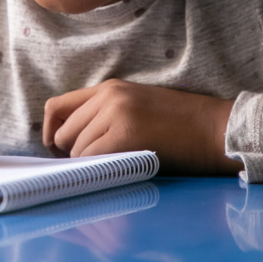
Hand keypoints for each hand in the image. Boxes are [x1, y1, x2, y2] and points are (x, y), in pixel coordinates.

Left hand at [43, 79, 241, 174]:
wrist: (211, 127)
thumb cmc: (177, 124)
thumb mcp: (134, 106)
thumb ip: (103, 114)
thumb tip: (70, 142)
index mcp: (108, 88)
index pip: (57, 106)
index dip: (50, 132)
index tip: (58, 151)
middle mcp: (108, 96)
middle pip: (62, 132)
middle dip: (68, 155)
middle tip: (85, 168)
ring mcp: (115, 113)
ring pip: (75, 149)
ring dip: (86, 166)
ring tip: (108, 170)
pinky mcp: (125, 135)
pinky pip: (92, 158)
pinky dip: (95, 171)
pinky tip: (112, 173)